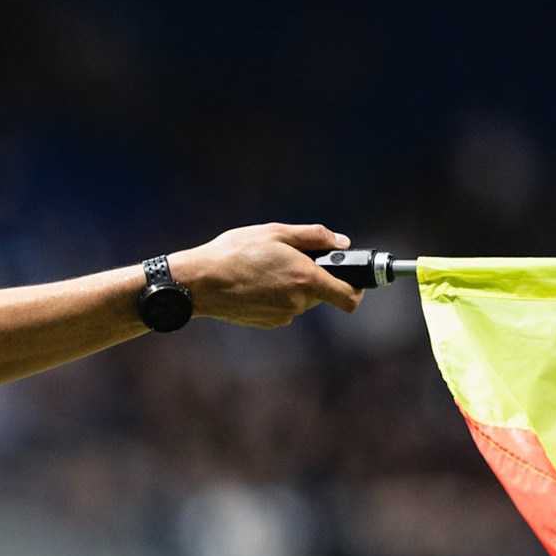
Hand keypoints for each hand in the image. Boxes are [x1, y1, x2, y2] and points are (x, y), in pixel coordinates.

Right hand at [168, 223, 362, 326]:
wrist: (199, 283)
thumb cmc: (234, 253)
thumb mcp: (275, 233)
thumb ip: (314, 236)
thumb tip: (341, 242)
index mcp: (306, 279)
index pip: (349, 297)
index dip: (356, 289)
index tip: (352, 279)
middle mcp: (298, 303)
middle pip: (321, 294)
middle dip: (312, 278)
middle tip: (288, 259)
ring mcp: (282, 316)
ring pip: (300, 300)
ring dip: (291, 286)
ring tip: (264, 269)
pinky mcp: (266, 323)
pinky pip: (282, 308)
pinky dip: (275, 296)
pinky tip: (253, 283)